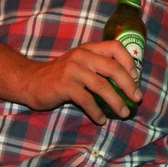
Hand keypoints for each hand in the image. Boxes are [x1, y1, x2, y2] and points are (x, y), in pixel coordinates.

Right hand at [25, 40, 140, 122]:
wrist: (31, 81)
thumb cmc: (60, 76)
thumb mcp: (79, 64)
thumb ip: (97, 67)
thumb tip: (125, 84)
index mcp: (88, 49)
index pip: (115, 47)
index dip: (129, 61)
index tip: (136, 76)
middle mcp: (82, 56)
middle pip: (113, 67)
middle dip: (128, 84)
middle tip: (136, 98)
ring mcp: (73, 69)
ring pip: (102, 85)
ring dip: (116, 101)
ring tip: (124, 113)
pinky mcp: (65, 85)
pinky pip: (87, 100)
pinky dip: (96, 111)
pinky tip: (101, 119)